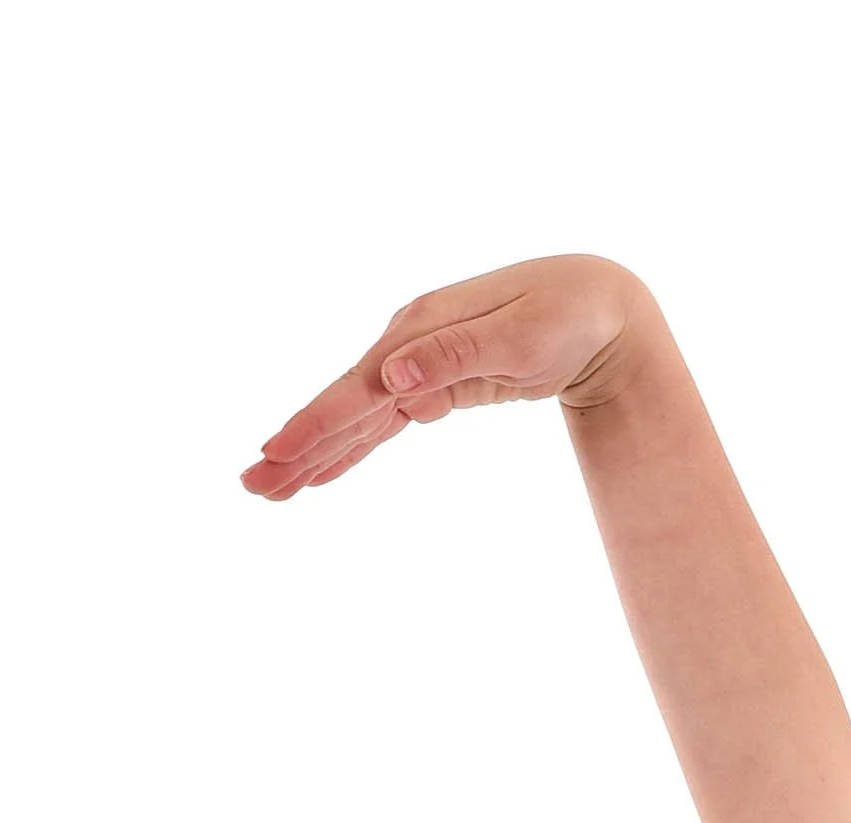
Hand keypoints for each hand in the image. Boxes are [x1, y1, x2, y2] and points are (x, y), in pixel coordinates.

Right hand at [240, 255, 646, 499]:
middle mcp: (408, 344)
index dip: (316, 423)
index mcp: (420, 329)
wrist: (598, 304)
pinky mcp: (436, 384)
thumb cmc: (565, 316)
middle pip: (344, 406)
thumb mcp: (518, 336)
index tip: (277, 453)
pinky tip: (326, 473)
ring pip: (359, 420)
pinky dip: (354, 450)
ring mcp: (418, 364)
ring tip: (272, 489)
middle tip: (252, 486)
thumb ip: (453, 356)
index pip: (357, 387)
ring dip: (316, 455)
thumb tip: (392, 377)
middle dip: (298, 447)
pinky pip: (385, 424)